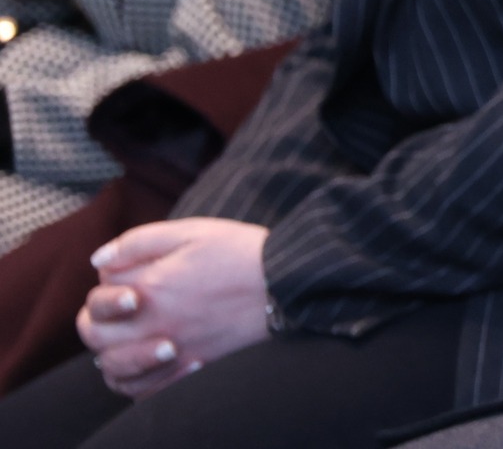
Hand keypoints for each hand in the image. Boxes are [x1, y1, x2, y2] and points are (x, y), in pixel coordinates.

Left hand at [77, 219, 270, 397]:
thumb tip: (98, 262)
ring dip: (114, 354)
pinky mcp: (190, 369)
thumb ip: (137, 242)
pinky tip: (155, 361)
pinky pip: (145, 391)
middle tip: (127, 308)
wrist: (287, 282)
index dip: (109, 282)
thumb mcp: (191, 230)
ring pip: (114, 370)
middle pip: (95, 334)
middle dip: (100, 320)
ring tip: (137, 337)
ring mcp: (170, 351)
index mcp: (149, 286)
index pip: (99, 293)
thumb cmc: (241, 251)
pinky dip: (139, 381)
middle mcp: (153, 323)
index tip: (133, 274)